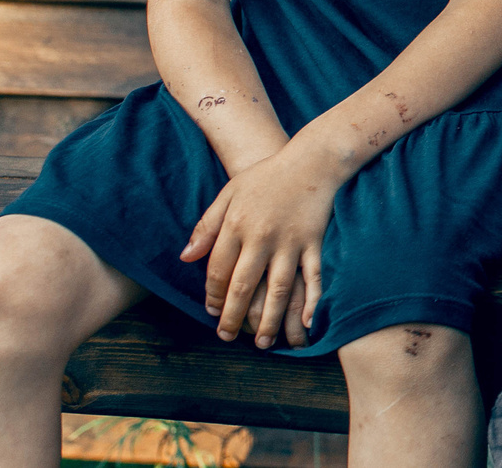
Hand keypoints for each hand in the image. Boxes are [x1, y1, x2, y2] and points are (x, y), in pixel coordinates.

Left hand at [180, 142, 341, 347]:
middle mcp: (262, 239)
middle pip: (244, 287)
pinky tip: (306, 323)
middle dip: (234, 317)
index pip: (218, 271)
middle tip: (228, 337)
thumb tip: (186, 258)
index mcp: (237, 226)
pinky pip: (313, 277)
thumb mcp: (229, 194)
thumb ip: (207, 226)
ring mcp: (291, 242)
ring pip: (278, 290)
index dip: (212, 295)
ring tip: (262, 343)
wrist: (312, 159)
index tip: (212, 312)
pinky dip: (311, 301)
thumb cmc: (267, 176)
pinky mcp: (315, 243)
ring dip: (269, 320)